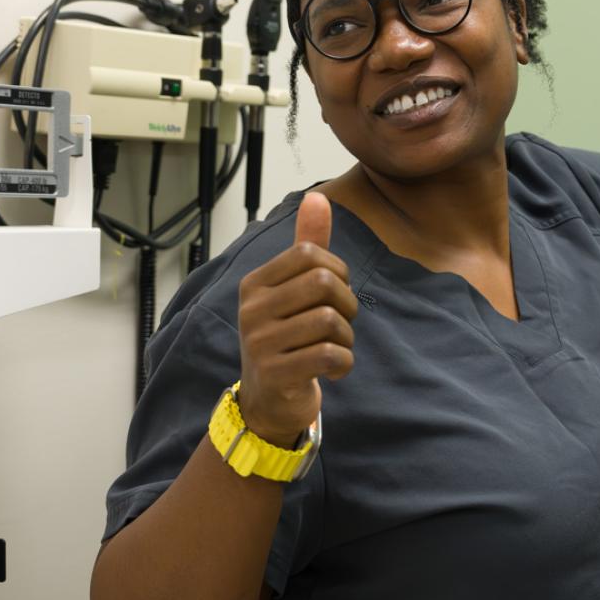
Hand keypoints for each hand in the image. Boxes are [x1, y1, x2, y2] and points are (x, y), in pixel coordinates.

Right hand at [233, 192, 357, 446]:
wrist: (266, 402)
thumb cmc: (285, 339)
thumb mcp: (292, 291)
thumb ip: (307, 245)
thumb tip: (318, 197)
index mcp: (255, 284)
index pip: (311, 255)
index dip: (339, 272)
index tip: (336, 295)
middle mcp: (252, 310)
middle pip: (325, 285)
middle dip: (347, 305)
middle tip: (340, 324)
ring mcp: (260, 342)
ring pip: (330, 321)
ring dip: (346, 338)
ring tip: (335, 348)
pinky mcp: (276, 374)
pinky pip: (330, 355)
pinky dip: (344, 364)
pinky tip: (333, 370)